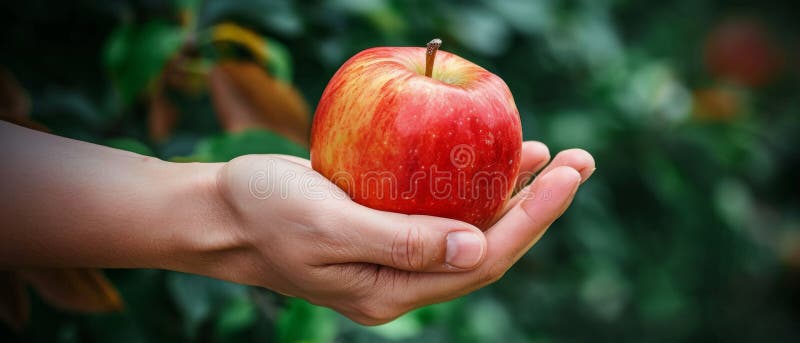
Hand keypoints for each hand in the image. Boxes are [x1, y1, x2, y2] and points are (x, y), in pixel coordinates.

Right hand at [185, 141, 594, 324]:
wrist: (221, 214)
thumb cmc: (265, 214)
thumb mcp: (328, 224)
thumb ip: (401, 241)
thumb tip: (478, 246)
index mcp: (392, 290)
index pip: (481, 260)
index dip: (531, 220)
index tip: (567, 176)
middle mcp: (402, 280)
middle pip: (487, 247)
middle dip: (538, 206)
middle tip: (579, 161)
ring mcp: (395, 257)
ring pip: (469, 229)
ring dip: (512, 195)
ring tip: (549, 156)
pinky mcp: (385, 230)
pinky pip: (443, 212)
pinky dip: (473, 187)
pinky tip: (491, 161)